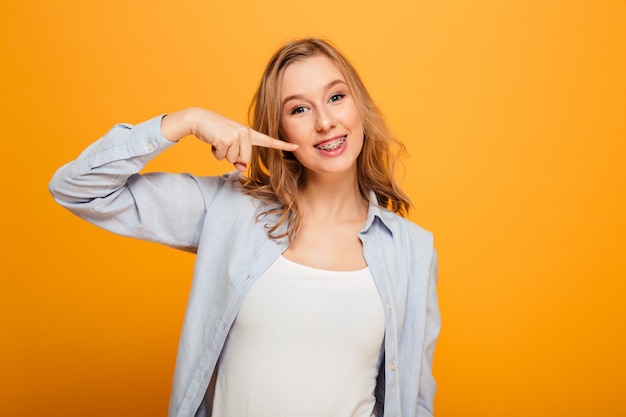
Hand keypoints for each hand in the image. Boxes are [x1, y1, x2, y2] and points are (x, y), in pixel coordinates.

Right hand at [161, 108, 297, 171]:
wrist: (199, 119)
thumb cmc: (216, 133)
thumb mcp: (230, 146)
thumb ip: (238, 158)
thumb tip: (242, 169)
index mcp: (249, 133)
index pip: (269, 140)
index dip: (283, 145)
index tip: (296, 146)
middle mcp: (246, 132)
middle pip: (246, 160)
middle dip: (233, 158)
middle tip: (225, 145)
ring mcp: (237, 135)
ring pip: (234, 160)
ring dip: (223, 155)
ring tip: (218, 142)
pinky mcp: (226, 138)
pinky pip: (223, 157)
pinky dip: (216, 153)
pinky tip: (213, 142)